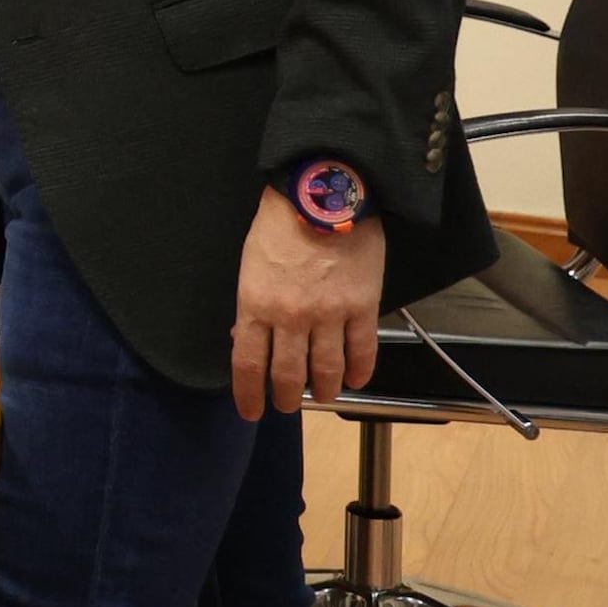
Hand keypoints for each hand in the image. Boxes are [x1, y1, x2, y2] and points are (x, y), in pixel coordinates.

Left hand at [228, 190, 385, 418]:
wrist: (322, 195)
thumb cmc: (279, 225)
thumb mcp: (250, 265)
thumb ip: (251, 305)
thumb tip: (245, 338)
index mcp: (256, 305)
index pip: (248, 364)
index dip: (249, 394)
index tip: (251, 411)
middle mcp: (291, 317)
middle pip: (288, 375)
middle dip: (287, 398)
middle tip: (288, 405)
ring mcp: (330, 314)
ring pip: (327, 370)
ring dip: (325, 390)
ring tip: (324, 395)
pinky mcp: (362, 307)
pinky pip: (362, 351)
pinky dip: (360, 372)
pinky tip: (356, 380)